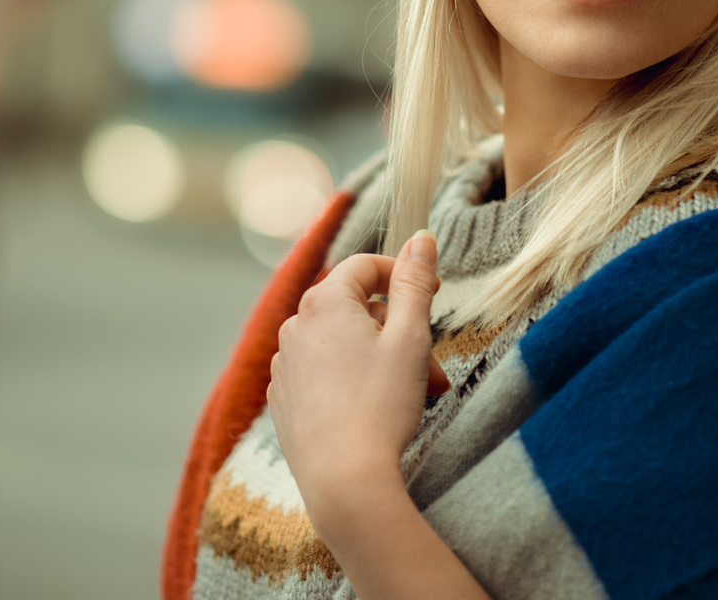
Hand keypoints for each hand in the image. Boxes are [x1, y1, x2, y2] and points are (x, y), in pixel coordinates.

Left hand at [267, 231, 447, 531]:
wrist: (344, 481)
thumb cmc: (381, 405)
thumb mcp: (410, 337)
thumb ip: (415, 282)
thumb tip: (421, 237)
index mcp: (324, 303)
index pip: (366, 266)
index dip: (404, 274)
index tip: (434, 294)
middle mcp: (295, 326)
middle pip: (356, 309)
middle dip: (399, 330)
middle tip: (433, 365)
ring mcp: (285, 365)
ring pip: (342, 344)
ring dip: (380, 358)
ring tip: (414, 392)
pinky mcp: (283, 400)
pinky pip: (323, 373)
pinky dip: (352, 380)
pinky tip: (376, 409)